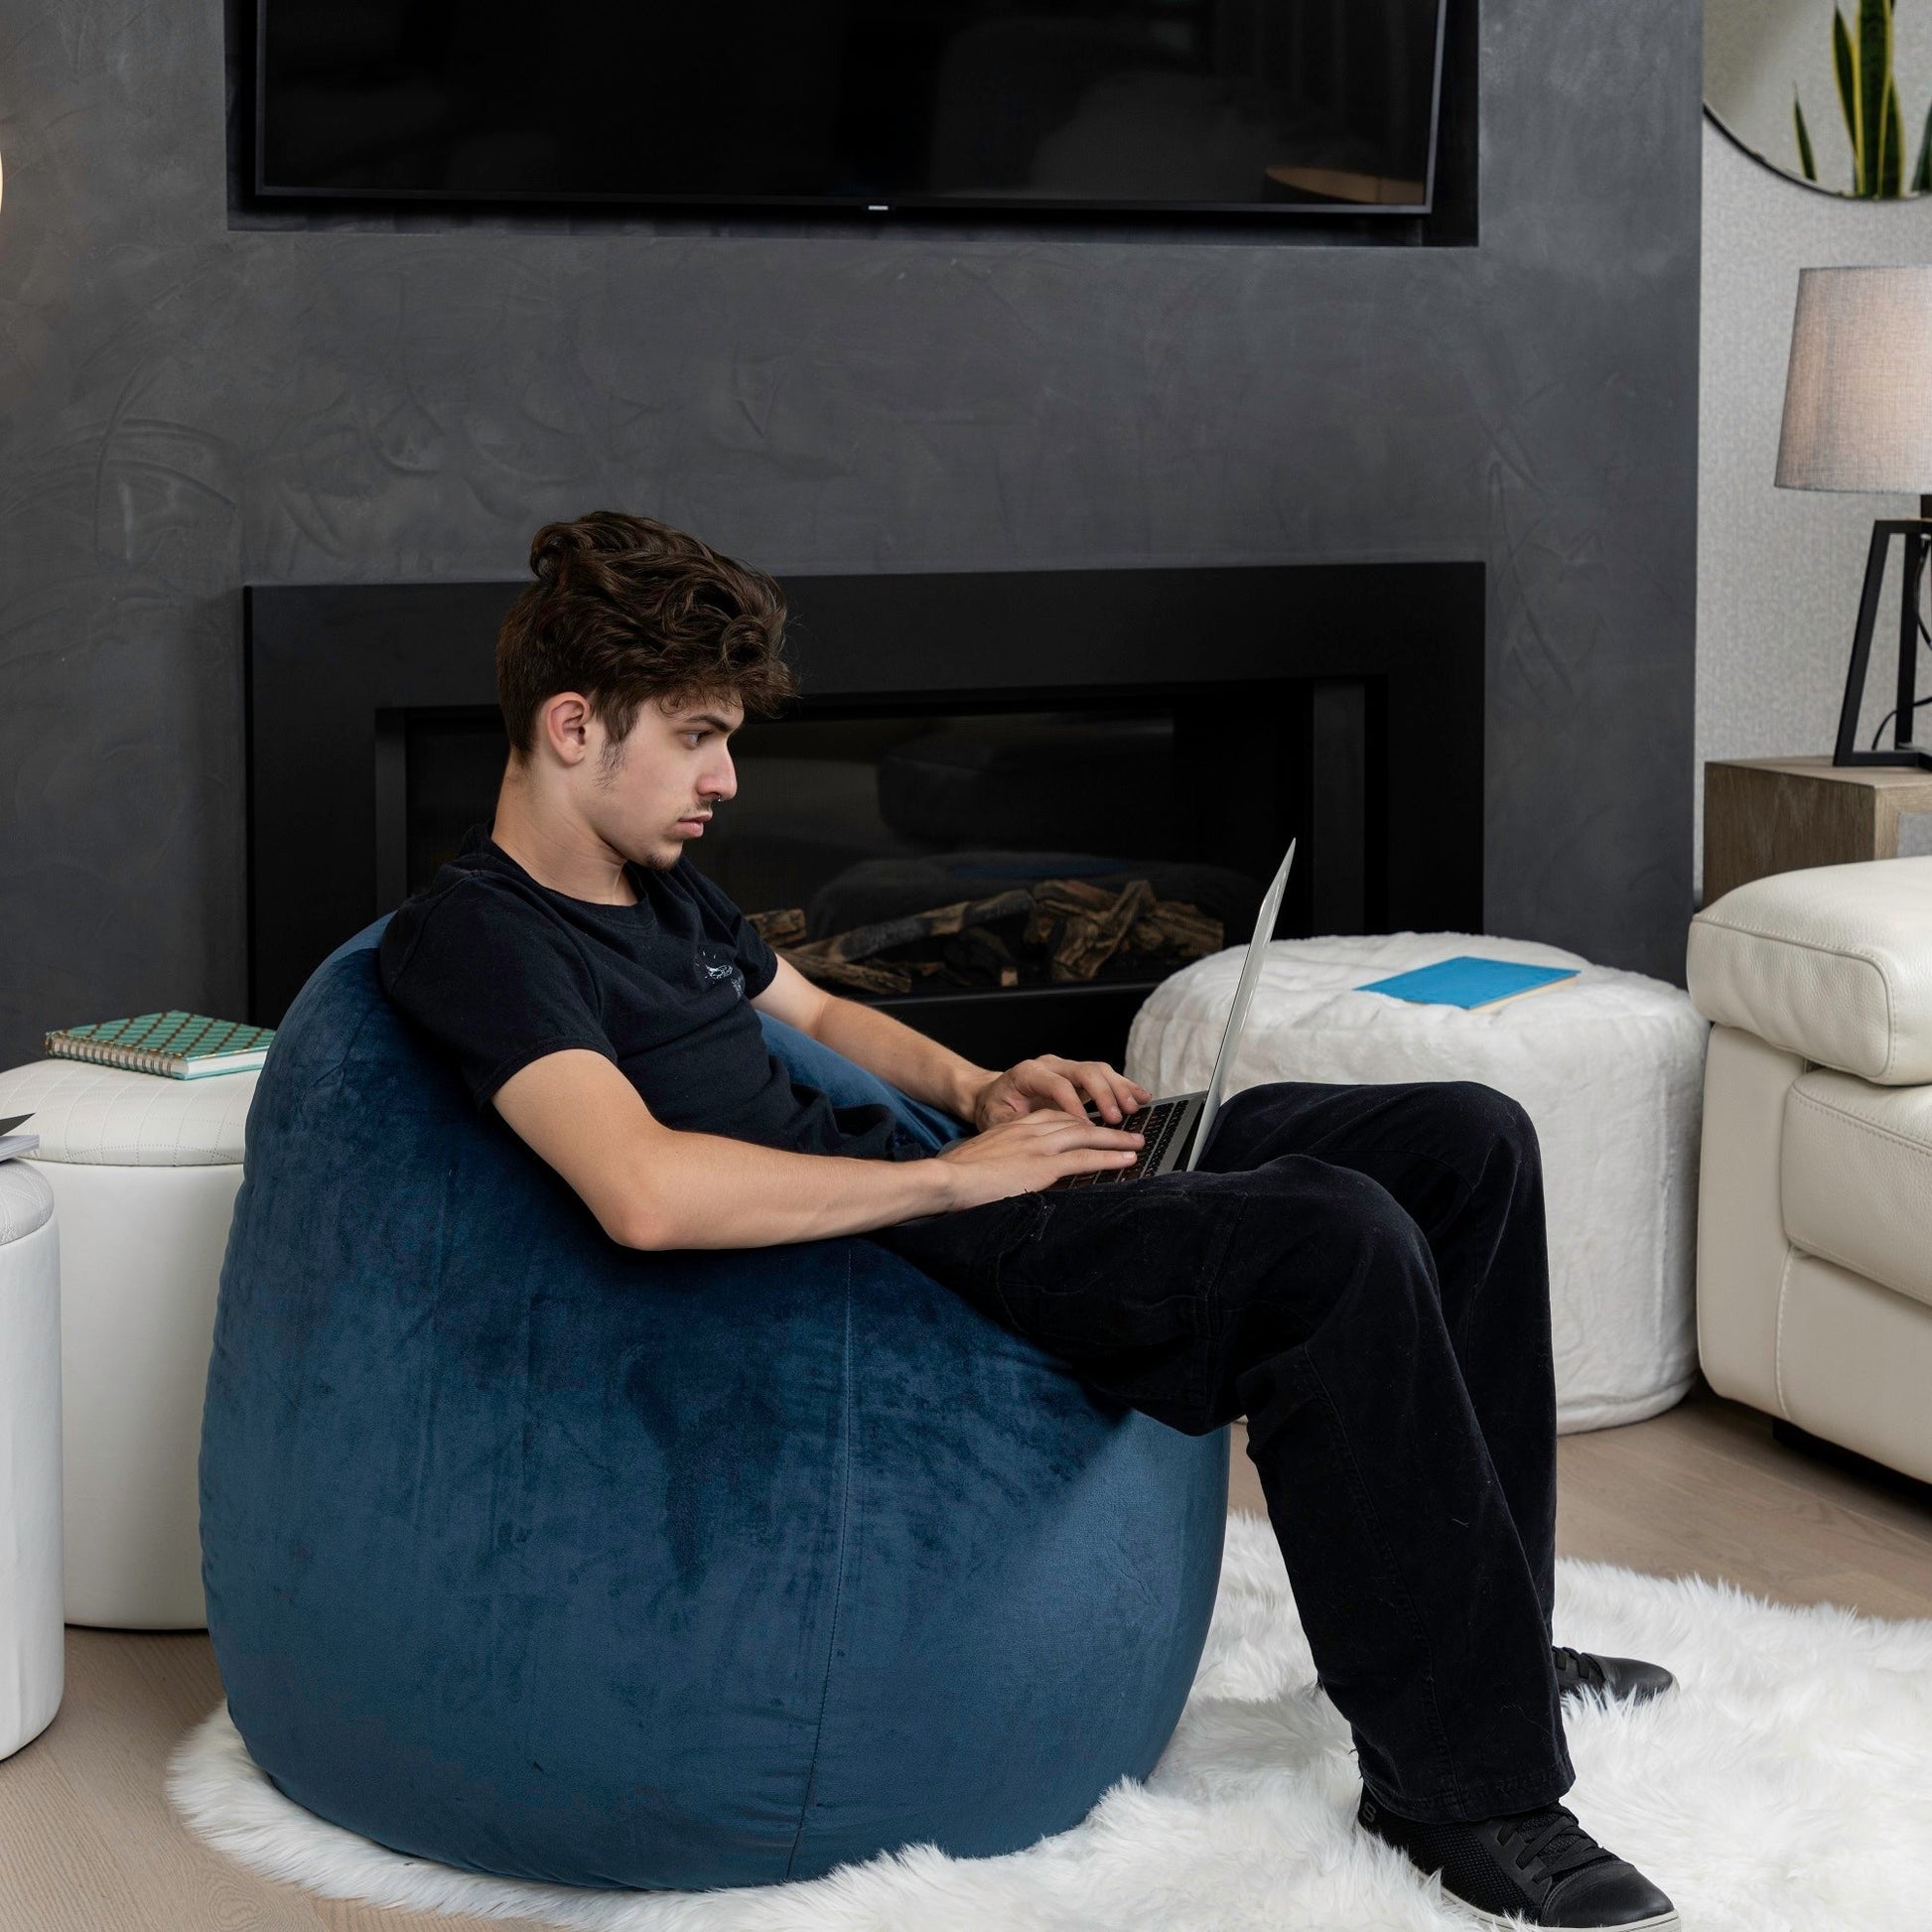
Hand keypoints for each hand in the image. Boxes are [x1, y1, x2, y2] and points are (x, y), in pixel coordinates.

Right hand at [932, 1110, 1144, 1210]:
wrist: (945, 1178)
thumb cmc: (953, 1175)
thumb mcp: (979, 1159)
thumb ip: (997, 1161)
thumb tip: (998, 1176)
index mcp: (1014, 1128)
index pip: (1053, 1118)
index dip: (1077, 1121)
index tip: (1092, 1126)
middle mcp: (1030, 1131)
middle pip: (1076, 1123)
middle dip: (1104, 1127)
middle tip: (1126, 1130)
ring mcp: (1039, 1146)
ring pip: (1087, 1136)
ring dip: (1116, 1140)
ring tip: (1136, 1143)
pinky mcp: (1044, 1166)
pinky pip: (1085, 1159)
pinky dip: (1110, 1157)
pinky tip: (1127, 1159)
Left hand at [969, 1055, 1152, 1131]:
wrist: (992, 1094)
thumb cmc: (994, 1109)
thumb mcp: (996, 1120)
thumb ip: (1016, 1127)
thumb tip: (1037, 1142)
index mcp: (1028, 1073)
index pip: (1057, 1084)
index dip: (1074, 1105)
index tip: (1087, 1127)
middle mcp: (1049, 1065)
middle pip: (1083, 1071)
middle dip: (1103, 1094)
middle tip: (1116, 1118)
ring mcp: (1066, 1068)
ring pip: (1099, 1070)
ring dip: (1119, 1089)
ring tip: (1135, 1108)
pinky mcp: (1078, 1077)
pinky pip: (1105, 1077)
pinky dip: (1124, 1086)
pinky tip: (1142, 1096)